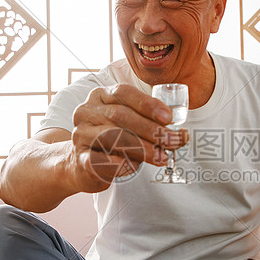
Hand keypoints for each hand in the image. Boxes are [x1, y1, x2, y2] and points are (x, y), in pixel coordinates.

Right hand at [71, 84, 187, 189]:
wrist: (82, 165)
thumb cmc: (112, 140)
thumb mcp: (129, 125)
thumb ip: (149, 123)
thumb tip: (180, 134)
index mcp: (101, 96)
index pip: (124, 92)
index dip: (147, 104)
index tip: (168, 118)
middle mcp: (87, 111)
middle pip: (120, 116)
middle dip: (151, 130)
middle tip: (173, 142)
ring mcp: (81, 134)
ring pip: (112, 136)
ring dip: (141, 148)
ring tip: (161, 157)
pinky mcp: (80, 158)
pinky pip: (100, 160)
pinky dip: (120, 164)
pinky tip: (134, 166)